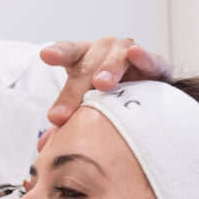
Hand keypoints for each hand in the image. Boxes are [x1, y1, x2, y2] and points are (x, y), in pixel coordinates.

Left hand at [40, 37, 171, 129]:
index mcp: (83, 58)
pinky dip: (144, 57)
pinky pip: (151, 60)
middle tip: (65, 111)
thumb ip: (67, 121)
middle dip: (76, 88)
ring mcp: (129, 55)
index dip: (59, 52)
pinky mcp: (155, 65)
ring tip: (101, 85)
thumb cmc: (106, 98)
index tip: (46, 55)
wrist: (145, 98)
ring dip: (108, 69)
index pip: (70, 52)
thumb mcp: (84, 106)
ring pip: (117, 57)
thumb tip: (43, 146)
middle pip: (87, 65)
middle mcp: (104, 52)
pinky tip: (136, 54)